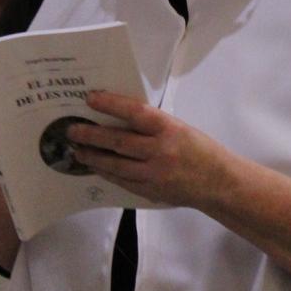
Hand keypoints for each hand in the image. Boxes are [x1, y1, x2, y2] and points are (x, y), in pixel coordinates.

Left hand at [68, 92, 235, 210]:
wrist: (218, 183)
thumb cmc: (199, 149)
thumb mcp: (180, 128)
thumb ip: (153, 125)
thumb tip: (119, 117)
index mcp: (170, 129)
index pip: (135, 113)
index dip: (111, 104)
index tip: (91, 98)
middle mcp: (160, 151)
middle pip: (119, 141)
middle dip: (92, 135)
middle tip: (72, 130)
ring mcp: (154, 174)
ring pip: (115, 165)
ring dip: (93, 157)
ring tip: (78, 150)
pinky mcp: (150, 191)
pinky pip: (122, 181)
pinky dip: (106, 173)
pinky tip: (95, 167)